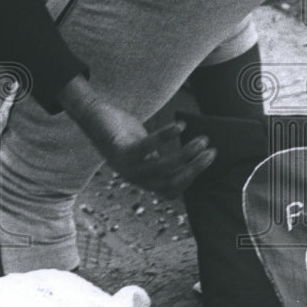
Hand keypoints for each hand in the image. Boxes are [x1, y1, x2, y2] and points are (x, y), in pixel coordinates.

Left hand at [57, 76, 215, 194]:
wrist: (93, 118)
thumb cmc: (122, 132)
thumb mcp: (145, 148)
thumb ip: (161, 155)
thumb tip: (191, 153)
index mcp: (143, 179)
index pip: (172, 189)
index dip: (192, 178)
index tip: (208, 160)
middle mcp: (136, 178)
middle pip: (171, 182)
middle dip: (195, 168)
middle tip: (212, 152)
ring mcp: (127, 167)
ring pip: (163, 168)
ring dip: (186, 154)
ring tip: (202, 140)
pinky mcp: (120, 152)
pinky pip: (147, 148)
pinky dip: (166, 137)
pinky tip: (180, 126)